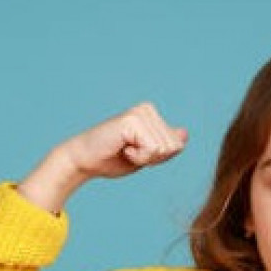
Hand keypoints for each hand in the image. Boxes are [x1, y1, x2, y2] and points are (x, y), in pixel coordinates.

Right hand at [62, 101, 187, 179]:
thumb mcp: (146, 155)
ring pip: (164, 149)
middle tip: (129, 152)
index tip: (136, 153)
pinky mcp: (132, 120)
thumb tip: (185, 134)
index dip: (159, 159)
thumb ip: (165, 145)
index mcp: (152, 115)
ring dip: (144, 158)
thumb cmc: (112, 159)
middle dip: (153, 159)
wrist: (85, 161)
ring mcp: (140, 113)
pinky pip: (152, 149)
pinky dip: (138, 157)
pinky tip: (122, 148)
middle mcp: (148, 109)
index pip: (177, 145)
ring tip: (125, 150)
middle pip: (173, 147)